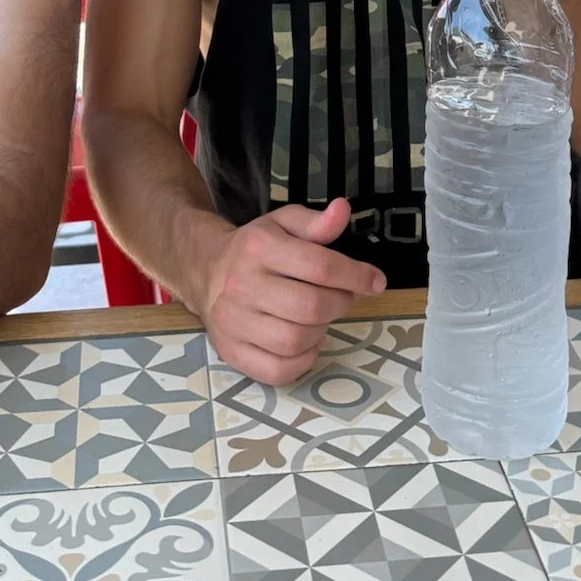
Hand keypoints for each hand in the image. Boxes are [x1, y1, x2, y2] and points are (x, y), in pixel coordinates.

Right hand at [199, 199, 386, 385]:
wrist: (205, 271)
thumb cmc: (253, 248)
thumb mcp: (283, 224)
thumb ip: (316, 222)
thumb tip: (342, 210)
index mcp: (258, 248)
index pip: (319, 266)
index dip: (356, 276)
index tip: (376, 281)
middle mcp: (242, 285)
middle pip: (311, 307)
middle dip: (340, 304)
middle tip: (342, 297)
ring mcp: (233, 323)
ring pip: (295, 341)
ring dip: (320, 332)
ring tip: (319, 317)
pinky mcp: (231, 352)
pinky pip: (278, 370)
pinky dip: (302, 360)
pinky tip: (305, 341)